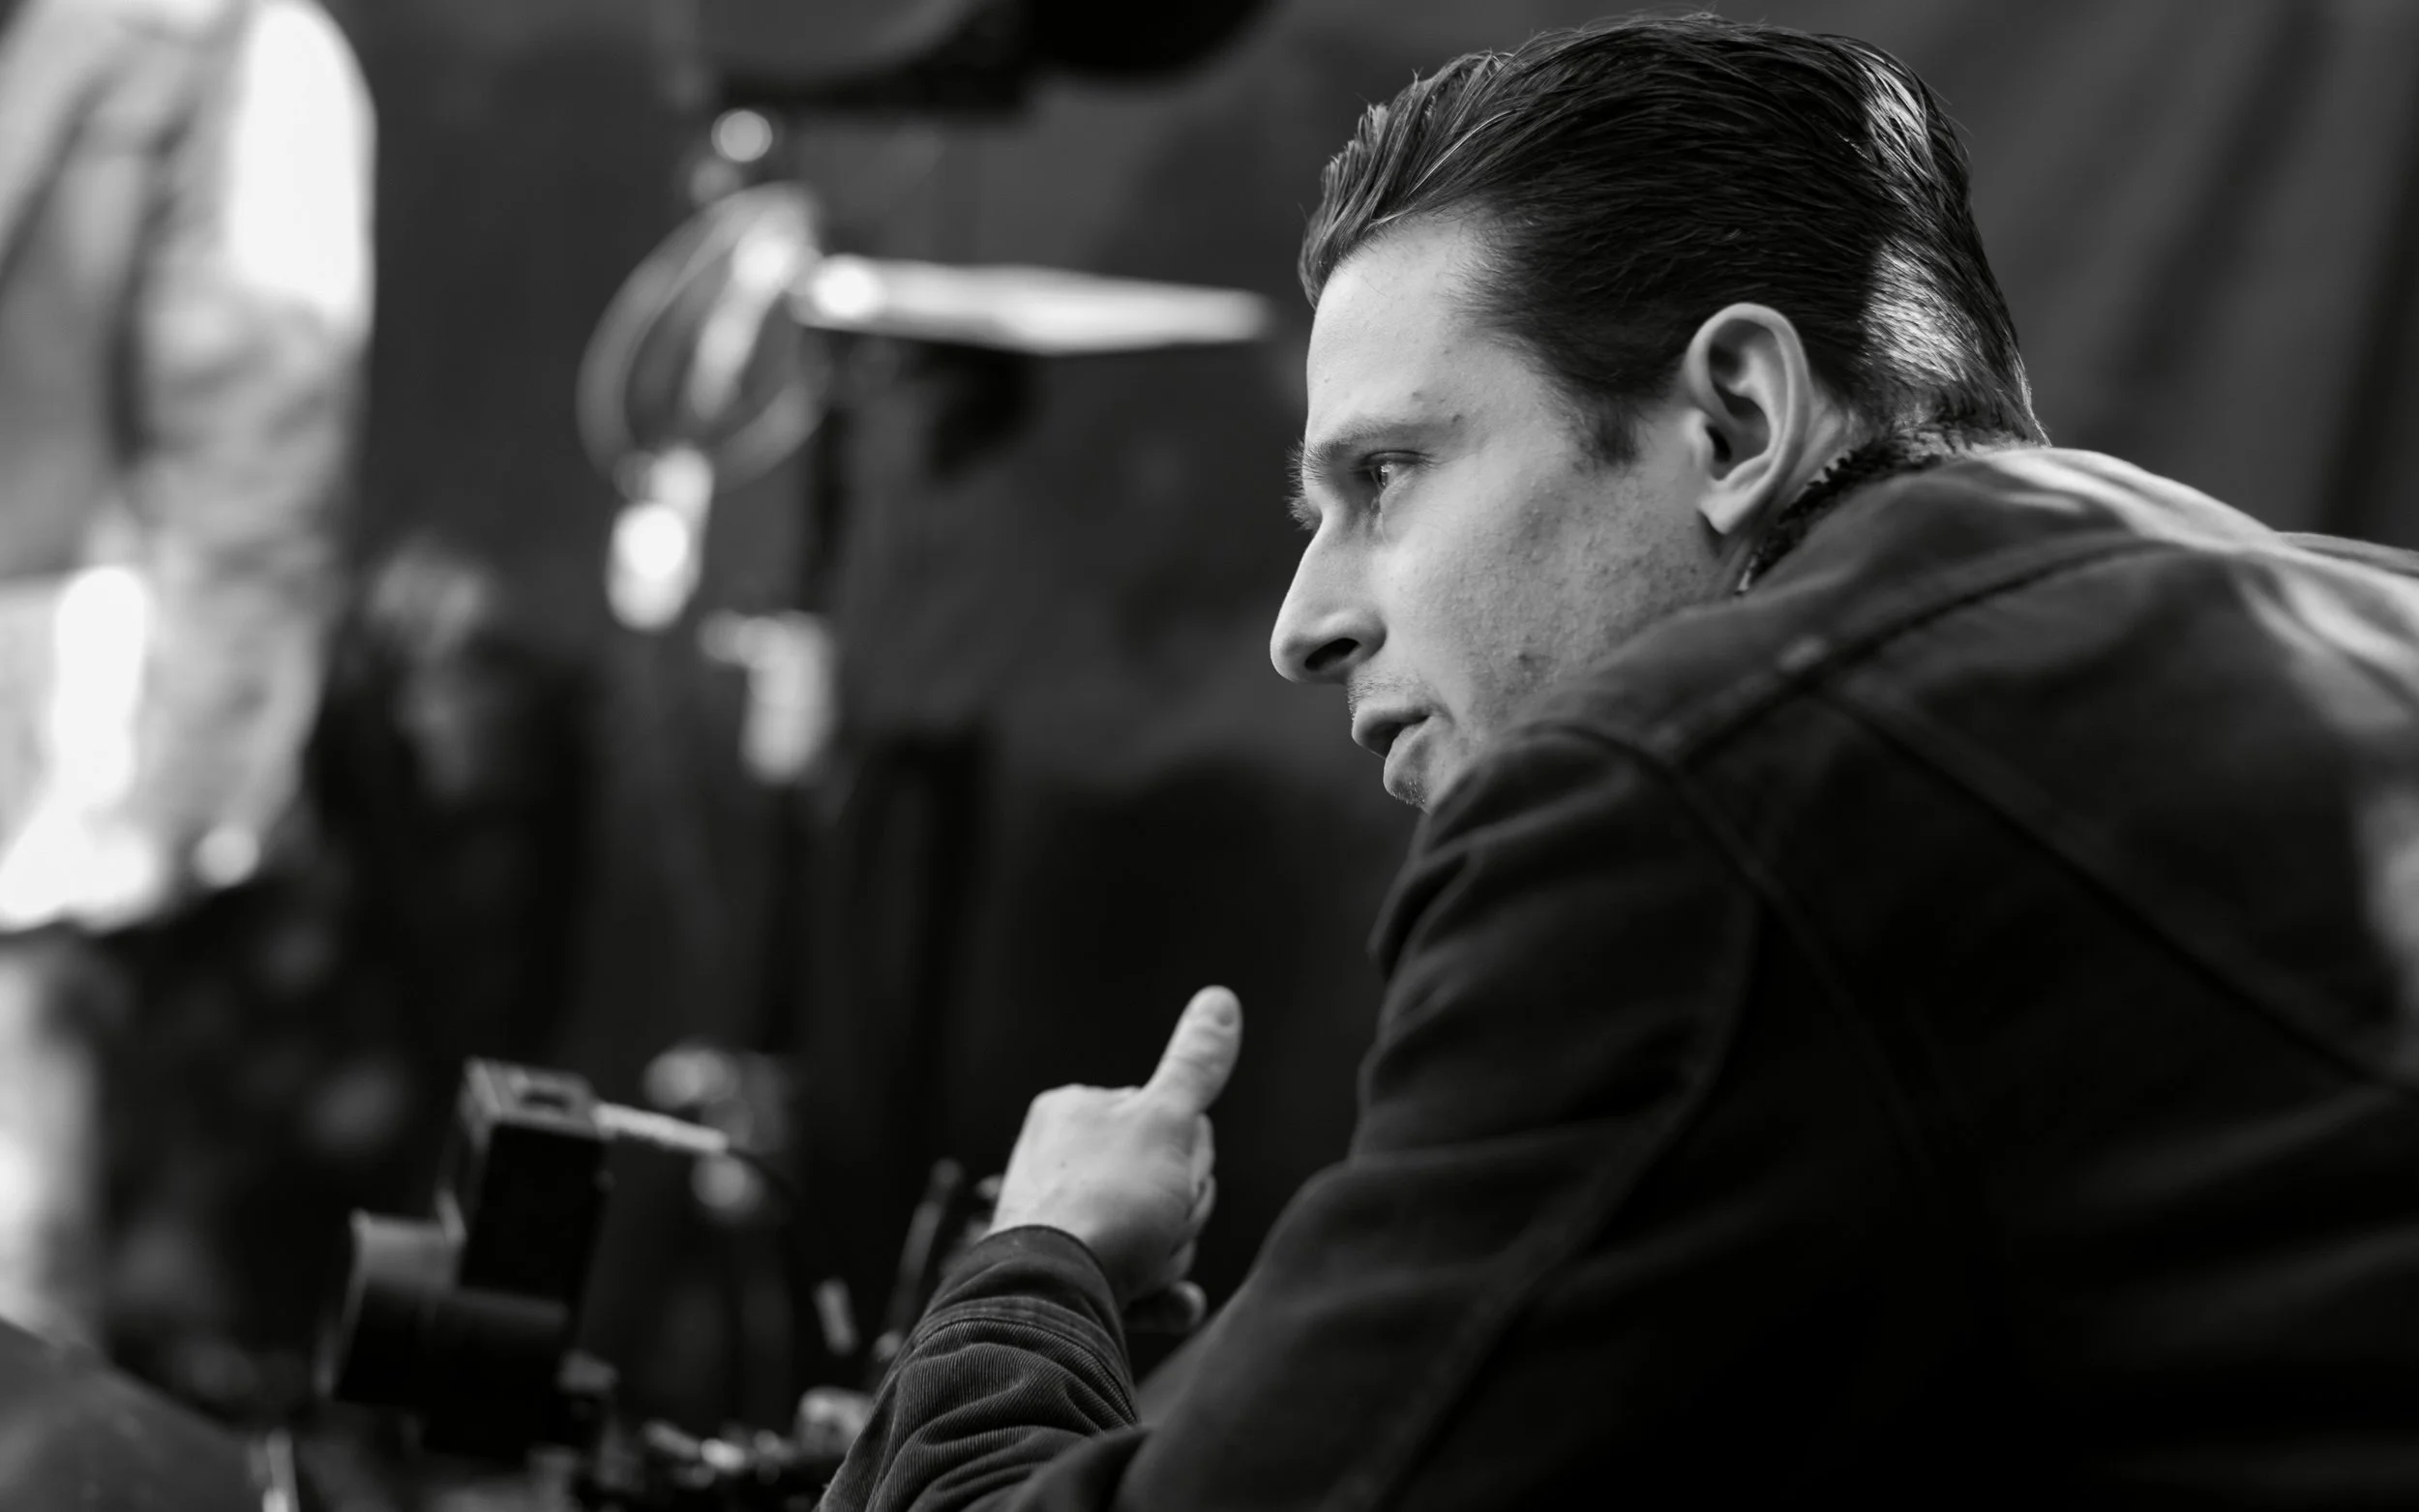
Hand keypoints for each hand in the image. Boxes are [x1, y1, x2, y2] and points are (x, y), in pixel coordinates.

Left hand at [989, 986, 1241, 1312]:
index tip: (1169, 1173)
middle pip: (1170, 1180)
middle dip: (1181, 1211)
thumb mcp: (1164, 1121)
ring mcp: (1066, 1226)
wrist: (1051, 1298)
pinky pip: (1141, 1282)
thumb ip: (1196, 1065)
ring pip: (1161, 1233)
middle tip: (1156, 1222)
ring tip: (1141, 1262)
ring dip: (1170, 1255)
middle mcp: (1062, 1163)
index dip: (1191, 1155)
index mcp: (1074, 1111)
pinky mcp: (1073, 1281)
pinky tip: (1174, 1305)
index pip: (1174, 1121)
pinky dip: (1163, 1296)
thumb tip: (1221, 997)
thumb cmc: (1107, 1200)